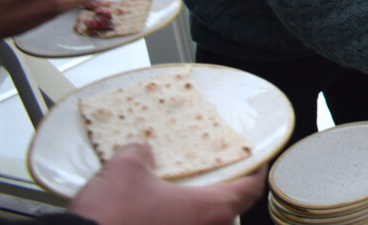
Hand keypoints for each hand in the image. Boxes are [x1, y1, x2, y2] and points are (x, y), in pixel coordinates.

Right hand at [68, 142, 265, 224]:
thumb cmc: (111, 218)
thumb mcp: (125, 170)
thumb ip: (141, 153)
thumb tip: (142, 149)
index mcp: (210, 209)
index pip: (251, 189)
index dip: (255, 172)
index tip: (255, 160)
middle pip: (228, 209)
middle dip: (220, 190)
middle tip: (212, 173)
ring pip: (204, 223)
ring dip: (195, 209)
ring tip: (179, 192)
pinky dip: (178, 221)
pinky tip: (157, 212)